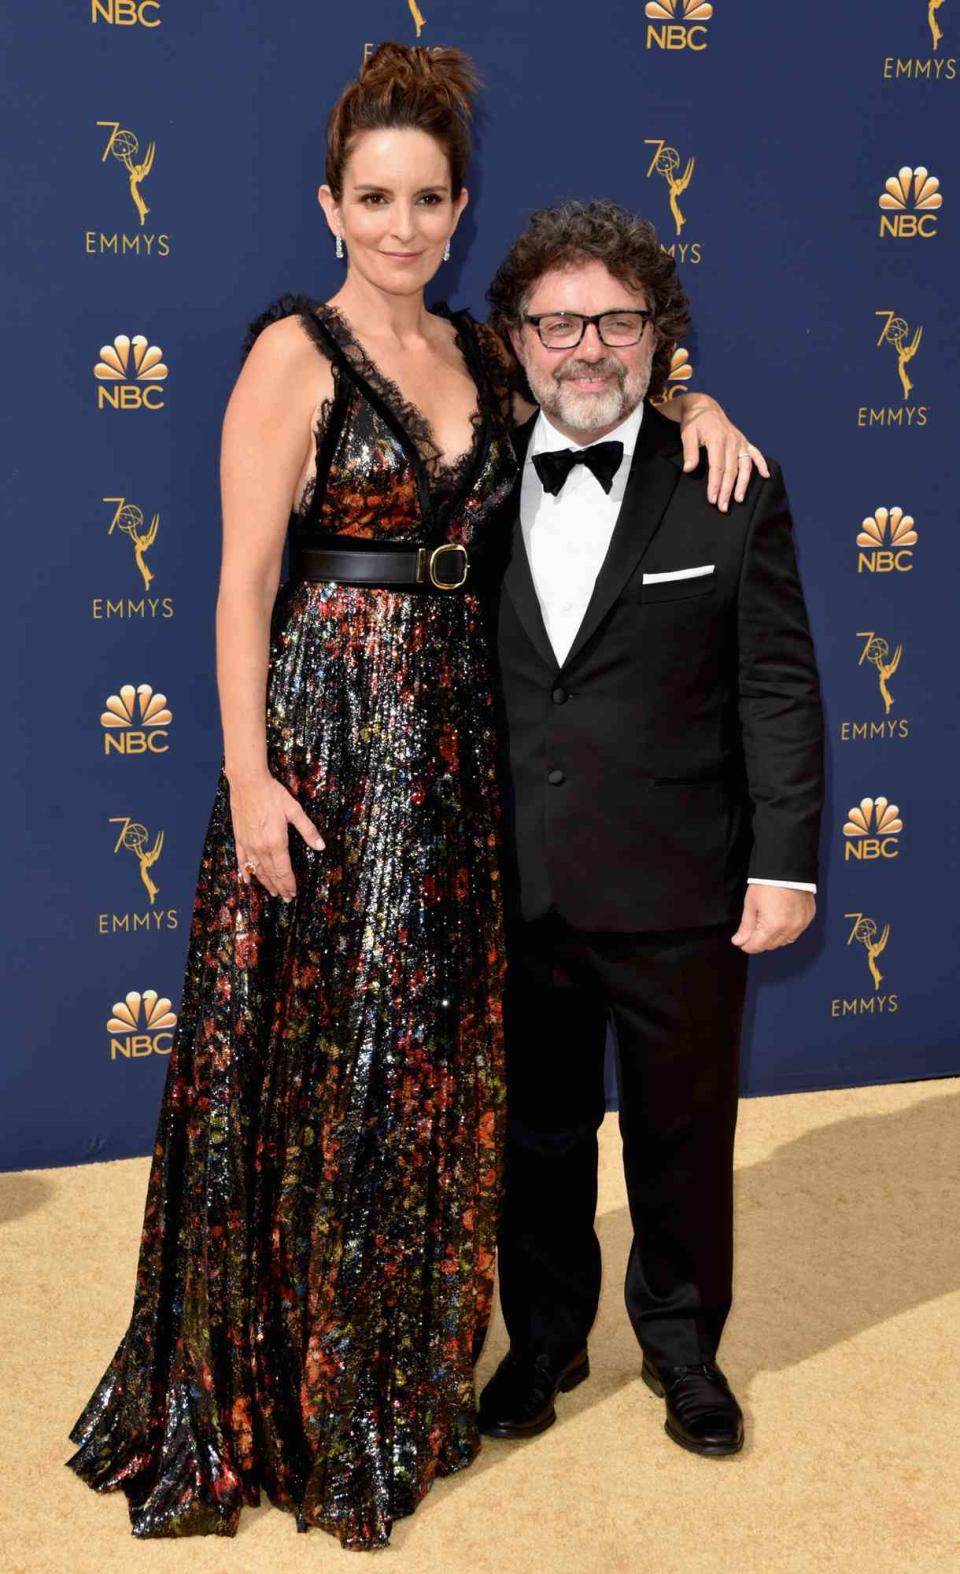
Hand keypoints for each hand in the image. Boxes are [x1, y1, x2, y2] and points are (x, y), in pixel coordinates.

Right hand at [228, 771, 324, 901]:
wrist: (248, 783)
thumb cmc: (272, 795)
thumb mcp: (295, 810)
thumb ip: (308, 830)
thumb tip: (321, 846)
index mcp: (276, 843)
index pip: (284, 871)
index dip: (289, 884)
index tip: (293, 893)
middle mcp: (261, 848)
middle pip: (271, 874)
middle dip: (280, 887)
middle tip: (286, 898)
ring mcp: (248, 844)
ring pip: (257, 870)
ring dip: (266, 883)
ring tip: (273, 893)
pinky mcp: (239, 839)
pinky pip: (241, 861)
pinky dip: (245, 873)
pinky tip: (247, 881)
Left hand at [676, 394, 769, 511]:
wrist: (705, 407)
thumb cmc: (694, 423)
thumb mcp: (687, 434)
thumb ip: (690, 452)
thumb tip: (689, 469)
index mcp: (718, 440)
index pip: (717, 468)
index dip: (715, 485)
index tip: (712, 499)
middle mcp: (732, 441)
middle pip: (731, 471)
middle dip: (727, 491)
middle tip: (723, 507)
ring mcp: (740, 441)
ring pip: (745, 466)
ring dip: (743, 484)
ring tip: (739, 499)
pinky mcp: (744, 441)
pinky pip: (756, 454)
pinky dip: (762, 464)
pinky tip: (767, 476)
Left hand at [731, 885, 814, 953]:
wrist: (787, 868)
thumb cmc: (767, 883)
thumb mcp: (751, 904)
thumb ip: (746, 926)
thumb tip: (739, 941)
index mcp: (772, 927)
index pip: (757, 946)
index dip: (747, 945)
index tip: (741, 942)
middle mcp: (789, 929)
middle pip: (771, 945)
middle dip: (759, 942)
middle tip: (751, 933)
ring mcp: (801, 924)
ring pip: (785, 941)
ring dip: (774, 938)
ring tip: (766, 925)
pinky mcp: (808, 917)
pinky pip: (796, 932)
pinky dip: (787, 930)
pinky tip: (780, 921)